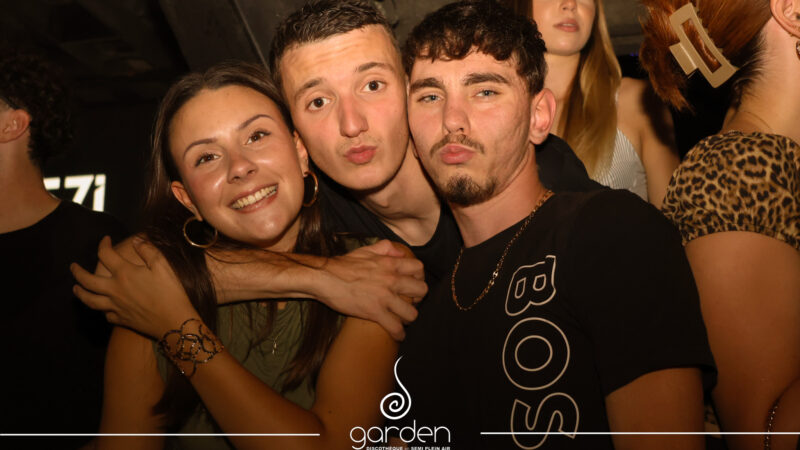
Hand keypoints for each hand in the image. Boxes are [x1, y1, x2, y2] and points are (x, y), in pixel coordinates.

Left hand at [70, 236, 197, 338]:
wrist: (174, 321)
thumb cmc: (171, 292)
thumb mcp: (163, 265)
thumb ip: (148, 250)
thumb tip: (136, 240)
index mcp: (124, 273)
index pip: (105, 254)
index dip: (103, 244)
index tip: (105, 239)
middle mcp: (114, 289)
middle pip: (87, 280)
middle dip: (77, 272)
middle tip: (72, 266)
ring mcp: (115, 306)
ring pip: (90, 300)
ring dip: (80, 293)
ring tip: (75, 288)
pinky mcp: (121, 319)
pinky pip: (105, 314)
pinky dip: (101, 309)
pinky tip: (103, 307)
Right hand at [315, 239, 426, 340]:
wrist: (324, 278)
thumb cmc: (342, 265)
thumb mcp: (365, 250)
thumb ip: (384, 248)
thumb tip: (398, 252)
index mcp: (390, 264)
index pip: (419, 268)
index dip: (419, 277)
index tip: (413, 283)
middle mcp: (391, 280)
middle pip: (421, 291)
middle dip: (418, 299)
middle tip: (410, 302)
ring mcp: (384, 297)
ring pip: (412, 313)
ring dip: (409, 318)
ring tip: (403, 319)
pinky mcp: (375, 312)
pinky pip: (395, 327)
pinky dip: (398, 334)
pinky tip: (397, 335)